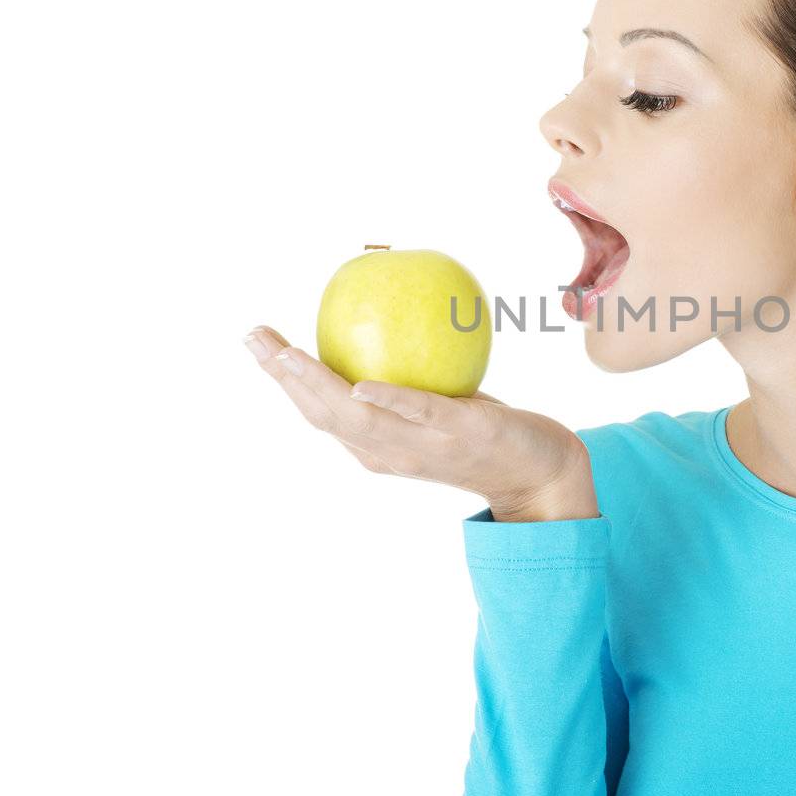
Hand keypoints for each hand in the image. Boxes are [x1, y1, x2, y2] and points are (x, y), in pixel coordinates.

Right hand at [243, 325, 597, 521]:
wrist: (541, 474)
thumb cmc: (487, 434)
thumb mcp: (438, 407)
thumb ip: (408, 381)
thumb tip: (385, 320)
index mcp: (379, 449)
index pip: (319, 413)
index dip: (284, 381)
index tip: (259, 344)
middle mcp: (392, 454)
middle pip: (324, 416)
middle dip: (282, 378)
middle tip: (254, 337)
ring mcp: (424, 448)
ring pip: (358, 419)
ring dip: (318, 386)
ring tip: (287, 355)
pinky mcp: (462, 435)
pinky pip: (419, 414)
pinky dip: (387, 401)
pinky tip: (361, 384)